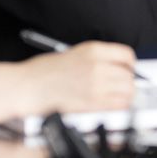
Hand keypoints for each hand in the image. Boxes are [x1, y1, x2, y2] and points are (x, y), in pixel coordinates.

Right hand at [0, 41, 135, 123]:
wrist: (26, 86)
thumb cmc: (42, 72)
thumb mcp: (73, 53)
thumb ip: (96, 59)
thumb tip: (115, 68)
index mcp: (93, 50)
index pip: (127, 55)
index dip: (130, 66)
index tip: (127, 72)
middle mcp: (97, 65)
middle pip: (129, 75)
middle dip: (128, 83)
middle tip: (121, 88)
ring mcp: (95, 84)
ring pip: (128, 91)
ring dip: (125, 96)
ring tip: (116, 99)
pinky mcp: (91, 102)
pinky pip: (118, 105)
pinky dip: (119, 107)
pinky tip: (111, 107)